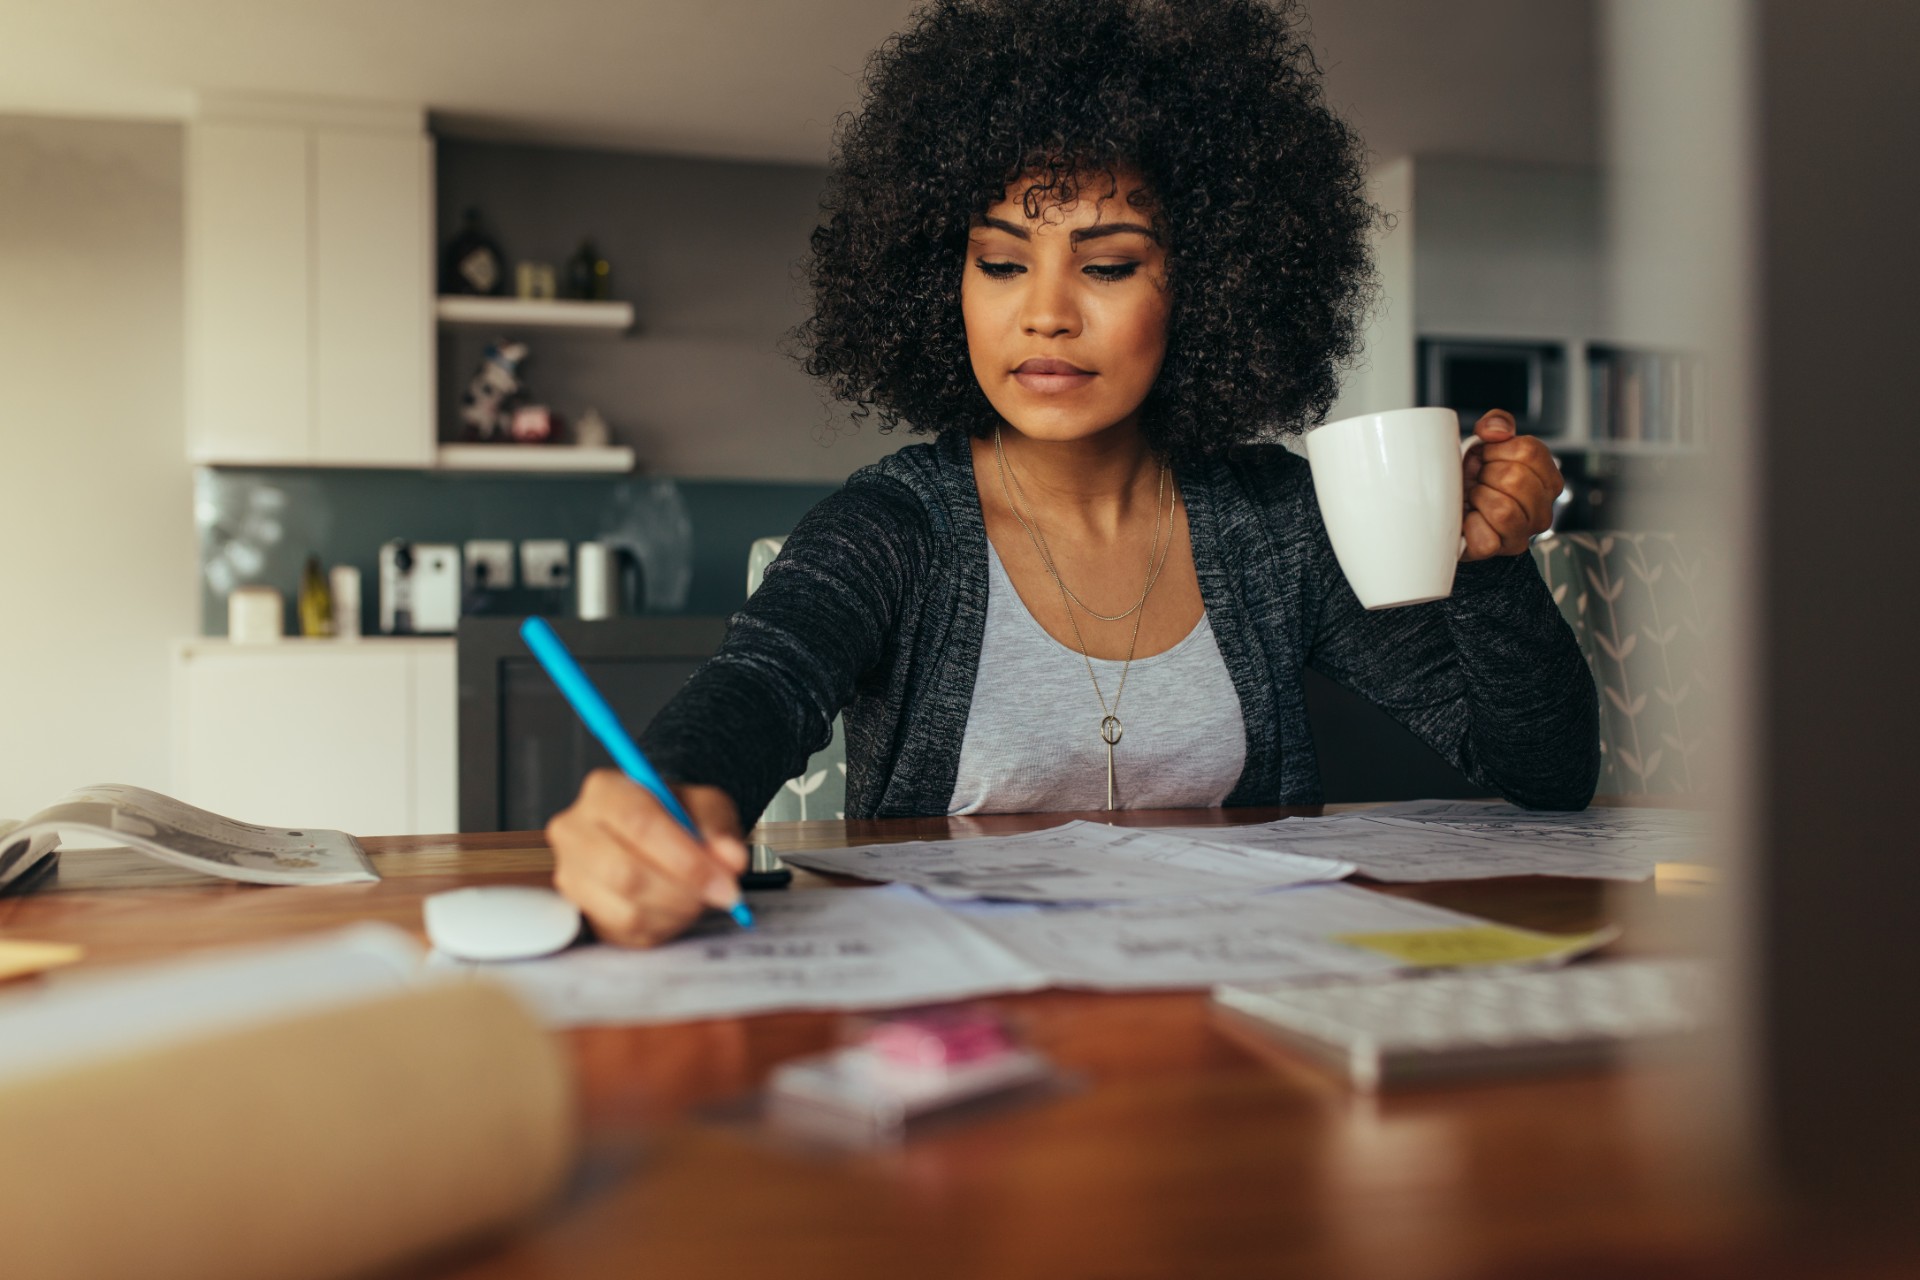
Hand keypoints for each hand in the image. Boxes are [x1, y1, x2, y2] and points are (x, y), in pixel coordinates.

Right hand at [546, 770, 748, 947]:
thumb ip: (719, 827)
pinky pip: (627, 932)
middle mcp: (575, 831)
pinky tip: (677, 909)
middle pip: (625, 873)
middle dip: (683, 890)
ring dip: (677, 911)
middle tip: (722, 895)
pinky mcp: (581, 911)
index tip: (723, 878)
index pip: (639, 823)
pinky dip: (664, 926)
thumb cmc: (674, 817)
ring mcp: (571, 875)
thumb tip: (730, 859)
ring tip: (699, 897)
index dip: (685, 858)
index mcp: (605, 792)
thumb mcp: (705, 805)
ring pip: (627, 910)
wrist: (651, 838)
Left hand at [1462, 409, 1561, 559]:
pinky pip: (1485, 537)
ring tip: (1474, 499)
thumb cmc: (1474, 478)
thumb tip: (1497, 431)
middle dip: (1486, 474)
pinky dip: (1469, 525)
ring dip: (1479, 498)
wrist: (1454, 512)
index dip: (1498, 450)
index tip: (1486, 458)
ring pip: (1504, 510)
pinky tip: (1469, 519)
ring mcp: (1523, 534)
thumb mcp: (1486, 444)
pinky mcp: (1498, 551)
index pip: (1530, 451)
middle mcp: (1543, 510)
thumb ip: (1497, 423)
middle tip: (1477, 480)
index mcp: (1548, 479)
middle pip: (1516, 479)